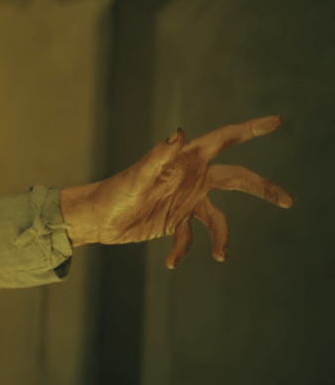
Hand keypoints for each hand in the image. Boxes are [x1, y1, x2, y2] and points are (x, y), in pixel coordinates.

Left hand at [60, 116, 294, 267]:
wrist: (95, 219)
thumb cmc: (113, 193)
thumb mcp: (137, 177)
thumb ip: (159, 156)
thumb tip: (179, 134)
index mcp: (185, 160)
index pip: (223, 140)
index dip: (249, 129)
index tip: (275, 121)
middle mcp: (191, 178)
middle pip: (237, 179)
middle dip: (263, 188)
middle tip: (289, 201)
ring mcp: (185, 200)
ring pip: (220, 218)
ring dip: (222, 238)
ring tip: (220, 255)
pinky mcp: (175, 220)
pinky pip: (191, 238)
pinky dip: (184, 250)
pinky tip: (172, 263)